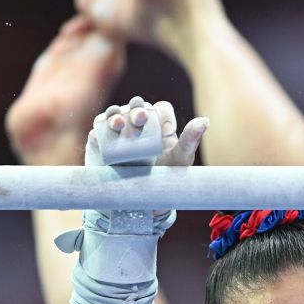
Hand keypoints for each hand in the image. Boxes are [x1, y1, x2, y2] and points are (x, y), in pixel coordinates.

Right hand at [87, 95, 208, 166]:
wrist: (140, 197)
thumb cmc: (164, 175)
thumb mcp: (180, 159)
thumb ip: (190, 140)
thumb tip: (205, 121)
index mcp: (158, 122)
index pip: (160, 109)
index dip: (162, 114)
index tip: (164, 129)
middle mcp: (137, 122)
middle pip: (136, 106)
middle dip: (137, 110)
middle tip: (140, 120)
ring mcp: (118, 129)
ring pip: (115, 113)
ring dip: (115, 115)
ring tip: (118, 124)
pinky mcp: (101, 140)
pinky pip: (98, 129)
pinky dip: (99, 128)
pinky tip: (101, 132)